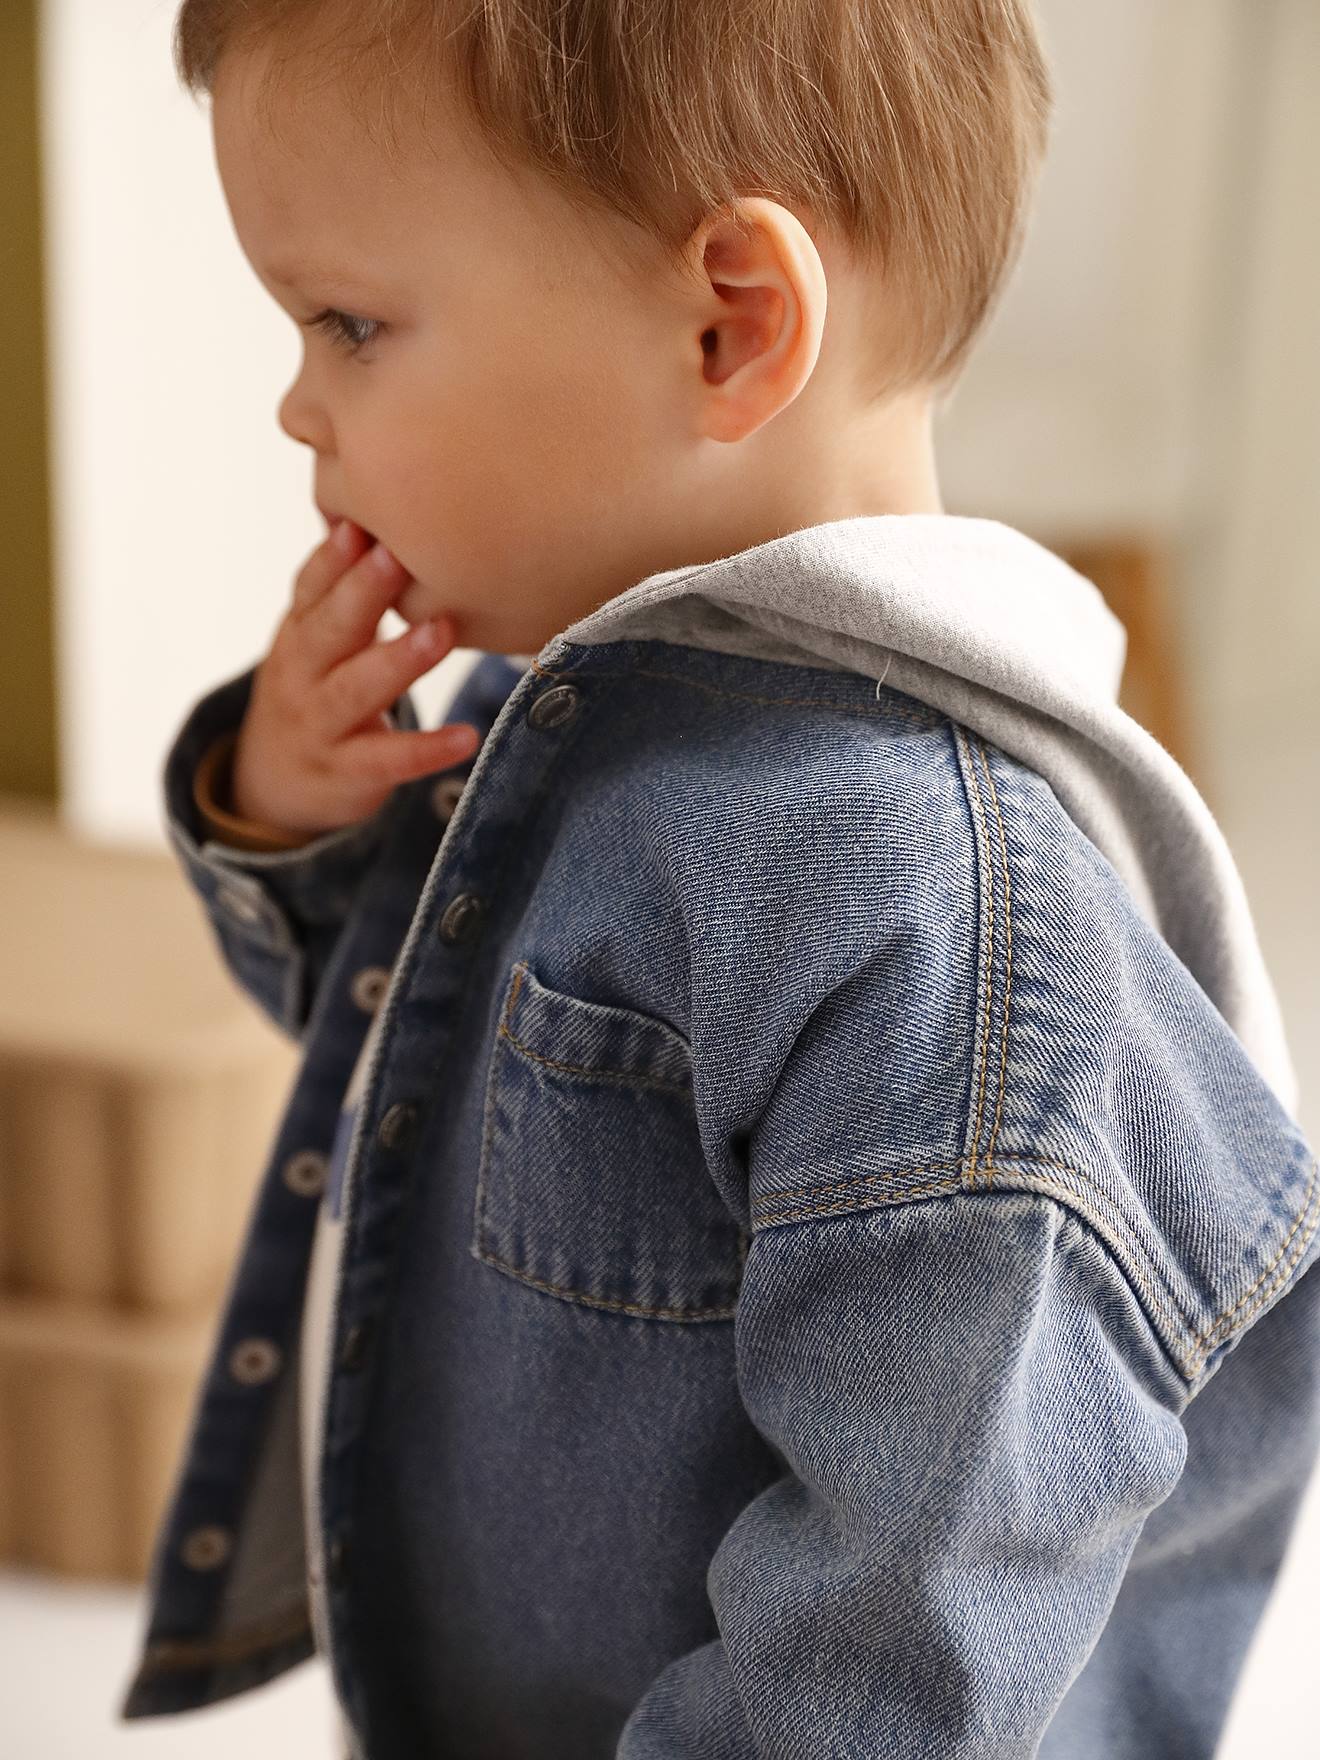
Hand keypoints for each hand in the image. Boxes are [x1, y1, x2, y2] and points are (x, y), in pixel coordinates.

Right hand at [229, 519, 481, 837]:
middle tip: (397, 557)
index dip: (332, 559)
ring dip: (398, 660)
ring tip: (440, 631)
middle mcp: (301, 675)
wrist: (274, 782)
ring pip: (355, 690)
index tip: (357, 524)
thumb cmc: (315, 689)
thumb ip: (346, 589)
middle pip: (328, 629)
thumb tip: (386, 510)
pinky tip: (465, 738)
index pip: (310, 589)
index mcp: (299, 633)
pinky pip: (389, 761)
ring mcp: (320, 725)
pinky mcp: (347, 772)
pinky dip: (426, 750)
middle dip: (360, 592)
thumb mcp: (317, 640)